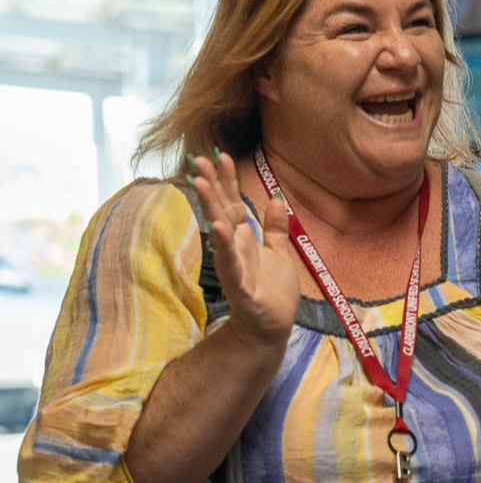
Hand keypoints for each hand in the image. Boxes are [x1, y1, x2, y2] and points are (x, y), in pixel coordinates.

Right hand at [188, 151, 298, 345]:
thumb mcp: (279, 251)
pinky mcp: (241, 285)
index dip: (227, 180)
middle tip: (199, 158)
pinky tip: (221, 228)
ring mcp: (235, 265)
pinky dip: (227, 246)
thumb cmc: (273, 290)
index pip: (233, 202)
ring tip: (200, 183)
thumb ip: (275, 226)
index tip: (221, 155)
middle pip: (221, 210)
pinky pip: (232, 263)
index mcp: (244, 238)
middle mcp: (235, 247)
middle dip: (211, 184)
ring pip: (221, 232)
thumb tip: (276, 198)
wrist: (271, 327)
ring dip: (211, 207)